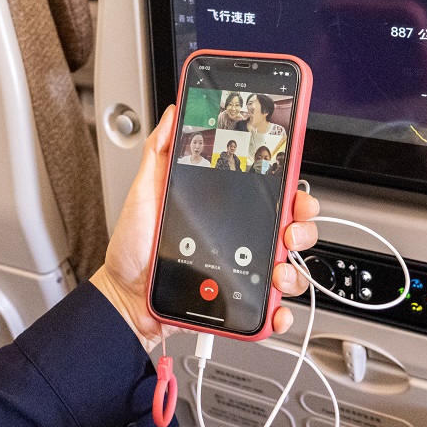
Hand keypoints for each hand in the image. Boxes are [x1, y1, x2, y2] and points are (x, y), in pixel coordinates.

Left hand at [90, 105, 319, 350]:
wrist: (123, 296)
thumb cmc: (134, 247)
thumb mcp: (144, 192)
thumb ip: (160, 152)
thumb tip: (175, 115)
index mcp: (226, 209)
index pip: (271, 194)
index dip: (292, 191)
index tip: (294, 191)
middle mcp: (240, 238)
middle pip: (291, 228)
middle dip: (302, 227)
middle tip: (287, 230)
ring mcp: (242, 271)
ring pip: (288, 267)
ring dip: (293, 269)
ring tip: (276, 271)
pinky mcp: (237, 302)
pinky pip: (268, 308)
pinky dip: (280, 311)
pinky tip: (274, 308)